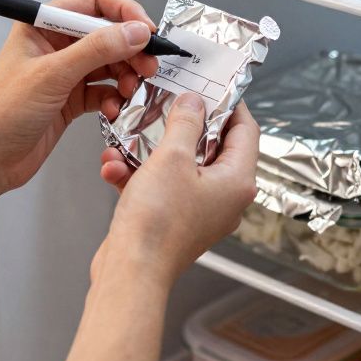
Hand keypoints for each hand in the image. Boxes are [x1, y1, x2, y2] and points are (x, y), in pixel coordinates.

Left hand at [0, 0, 158, 194]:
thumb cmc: (0, 114)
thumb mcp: (53, 75)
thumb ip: (97, 50)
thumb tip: (135, 31)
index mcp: (42, 25)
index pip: (94, 3)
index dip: (125, 12)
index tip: (147, 30)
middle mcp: (55, 45)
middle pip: (108, 34)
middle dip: (131, 49)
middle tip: (149, 65)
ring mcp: (64, 73)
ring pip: (110, 64)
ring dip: (125, 76)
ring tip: (131, 90)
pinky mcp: (71, 99)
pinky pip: (104, 90)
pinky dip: (114, 98)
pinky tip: (114, 108)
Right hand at [92, 95, 259, 287]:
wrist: (131, 271)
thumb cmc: (157, 224)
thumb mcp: (172, 157)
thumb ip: (186, 123)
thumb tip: (194, 103)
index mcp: (238, 181)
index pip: (246, 130)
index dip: (229, 105)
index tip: (211, 88)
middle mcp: (225, 198)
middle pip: (211, 146)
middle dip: (181, 126)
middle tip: (166, 106)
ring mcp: (200, 211)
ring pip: (179, 166)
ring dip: (149, 151)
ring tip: (126, 141)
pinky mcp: (175, 221)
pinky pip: (161, 187)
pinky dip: (139, 175)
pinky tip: (115, 169)